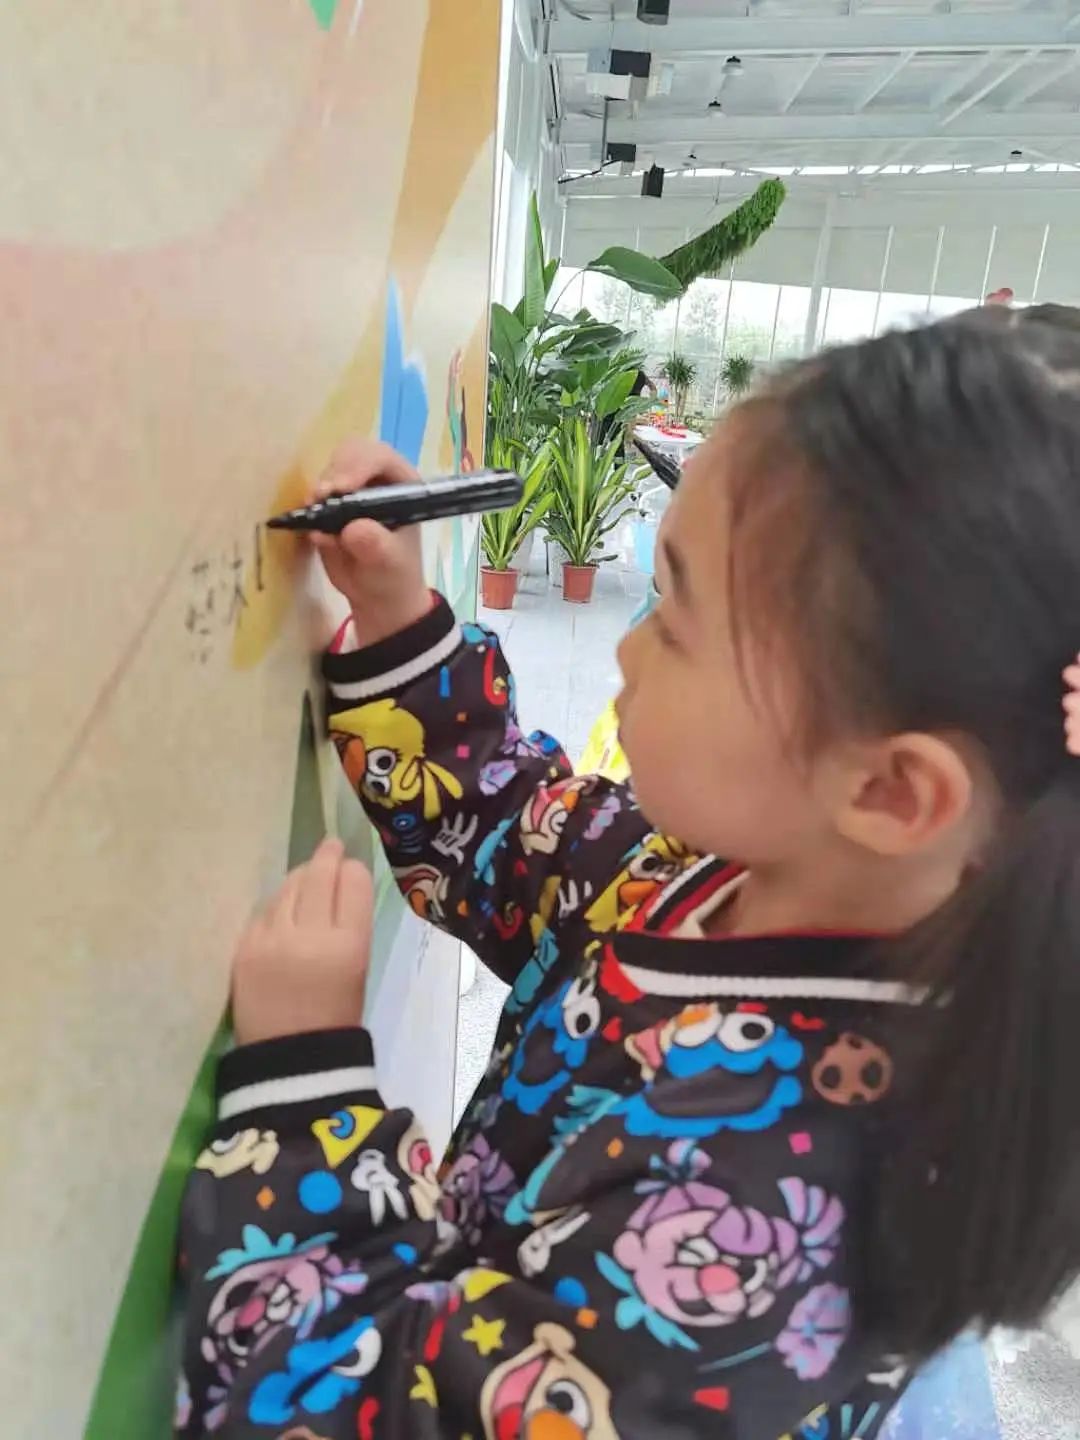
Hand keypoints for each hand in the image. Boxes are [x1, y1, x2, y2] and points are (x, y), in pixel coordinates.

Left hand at [231, 839, 373, 1045]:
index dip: (352, 869)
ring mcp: (272, 940)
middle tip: (330, 846)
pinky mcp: (244, 949)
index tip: (350, 865)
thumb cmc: (335, 1017)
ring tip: (306, 876)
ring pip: (288, 888)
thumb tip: (340, 882)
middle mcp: (310, 936)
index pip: (354, 882)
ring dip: (300, 878)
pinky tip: (283, 910)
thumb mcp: (359, 968)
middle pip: (319, 875)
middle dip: (326, 856)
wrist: (290, 1060)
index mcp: (349, 946)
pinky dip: (276, 906)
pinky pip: (263, 911)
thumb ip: (350, 925)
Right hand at [310, 438, 430, 647]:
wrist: (378, 596)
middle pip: (350, 454)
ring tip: (315, 513)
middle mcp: (374, 480)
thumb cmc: (395, 574)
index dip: (359, 465)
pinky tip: (311, 528)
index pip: (380, 457)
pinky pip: (312, 498)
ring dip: (318, 491)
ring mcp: (349, 492)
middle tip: (322, 496)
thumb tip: (352, 529)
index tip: (342, 487)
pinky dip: (308, 509)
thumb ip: (376, 545)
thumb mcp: (391, 563)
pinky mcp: (327, 507)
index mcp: (401, 484)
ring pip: (327, 474)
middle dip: (334, 472)